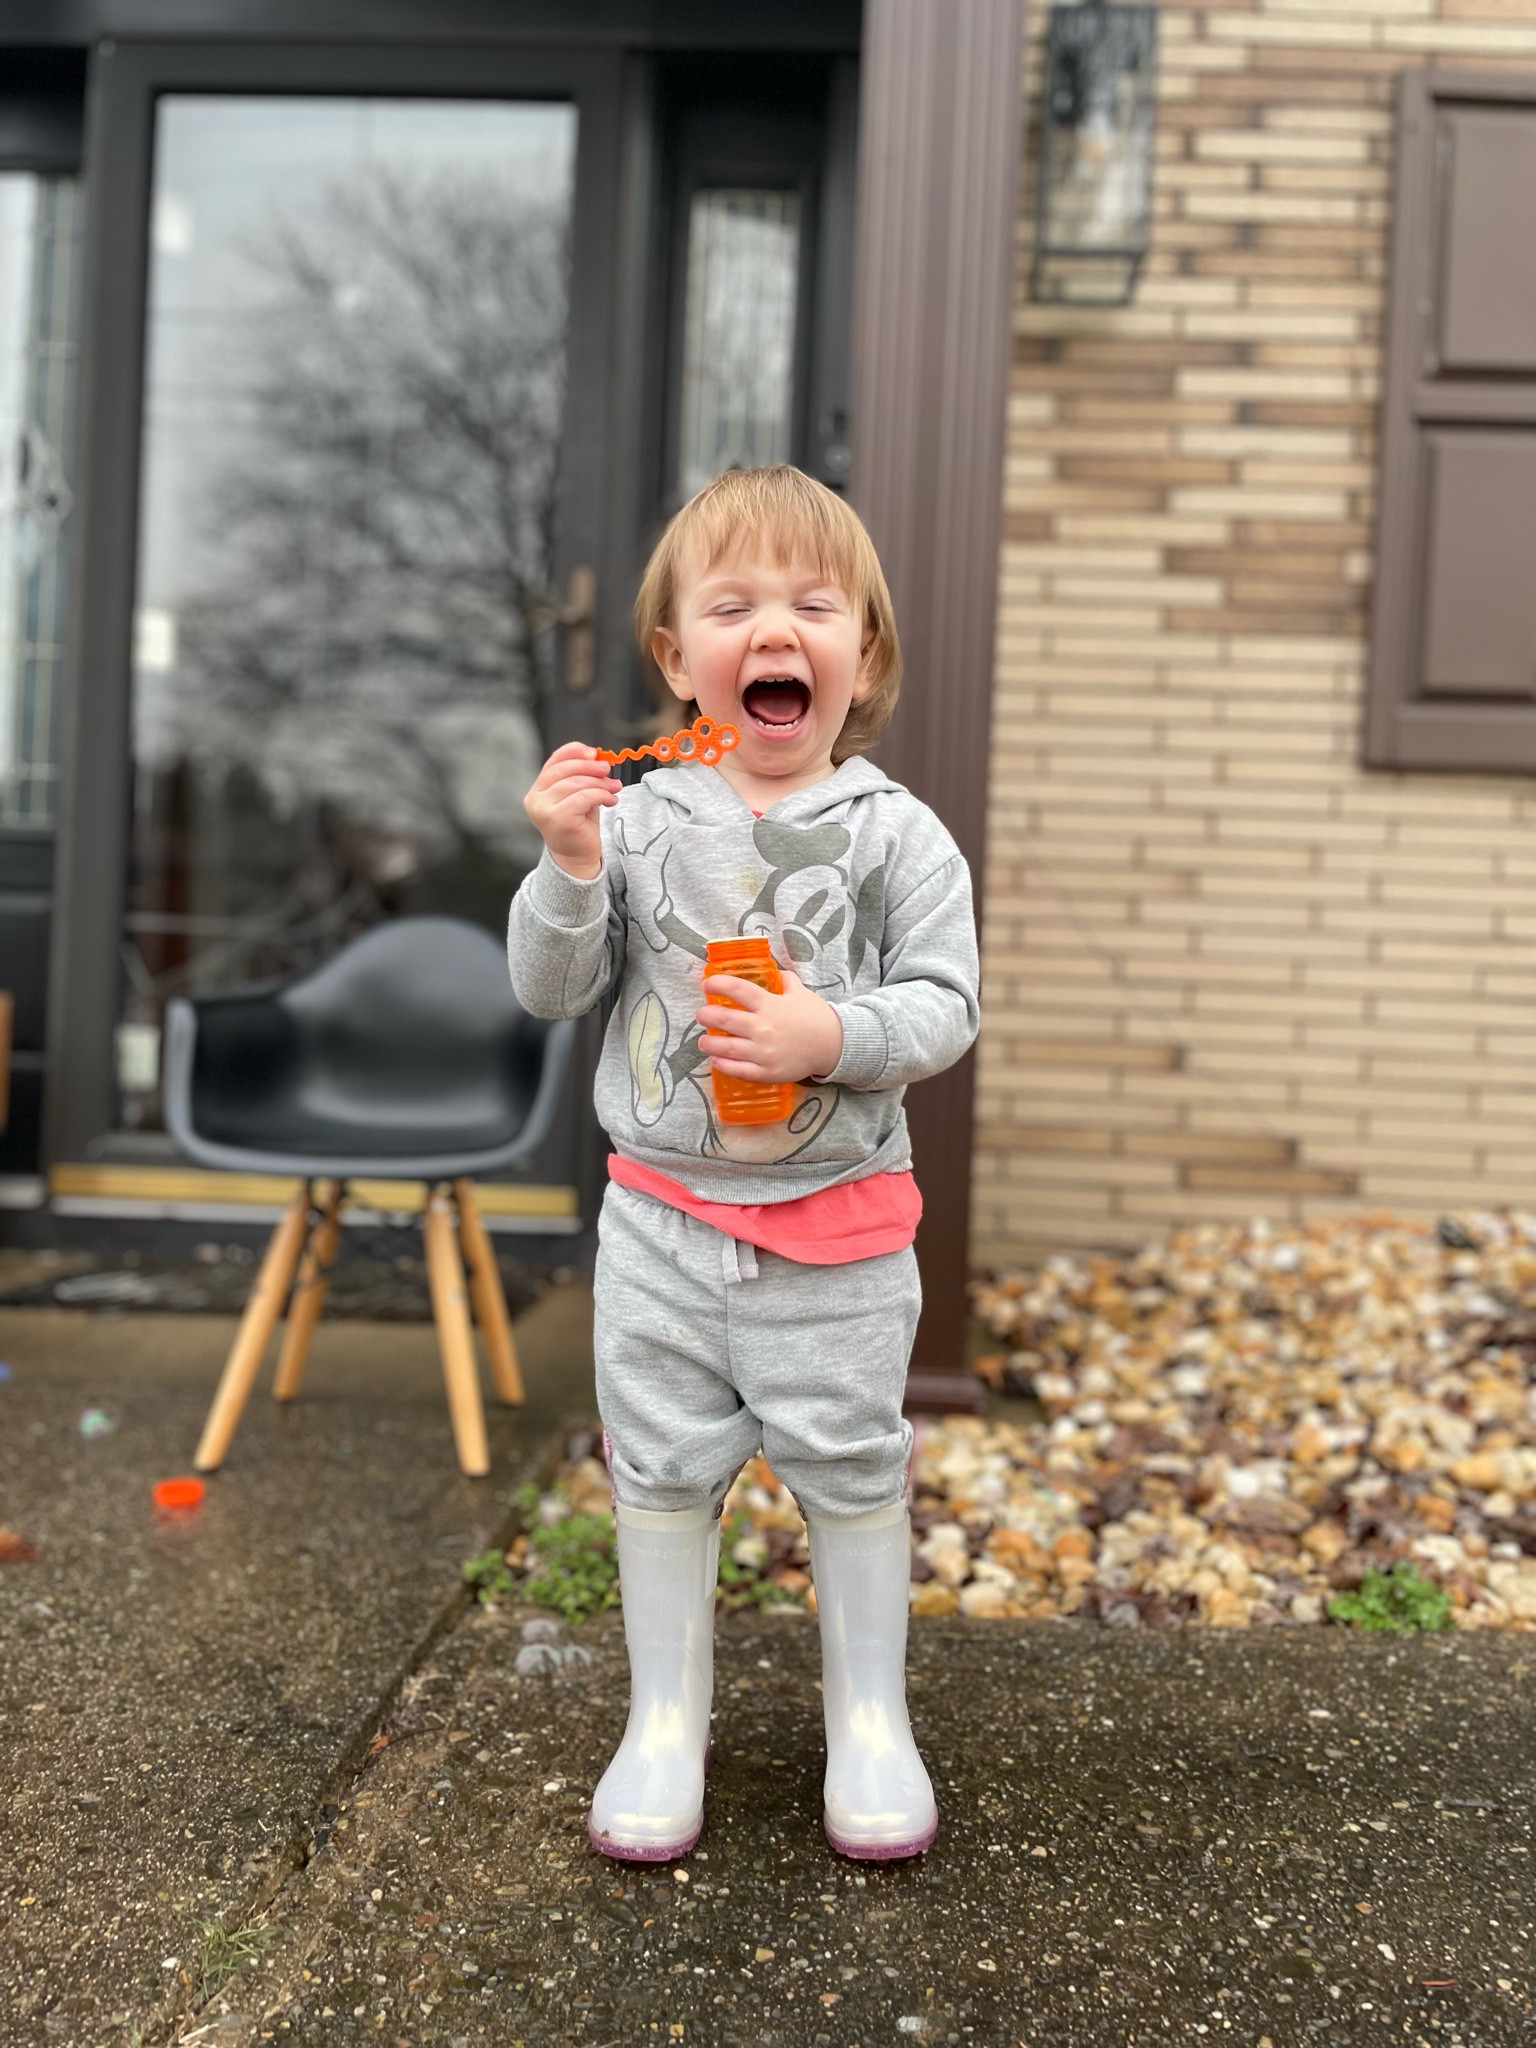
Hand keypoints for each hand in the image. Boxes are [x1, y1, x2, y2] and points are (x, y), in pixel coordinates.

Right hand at [523, 742, 619, 878]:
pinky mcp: (558, 819)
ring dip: (600, 783)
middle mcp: (535, 799)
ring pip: (576, 783)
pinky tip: (611, 800)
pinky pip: (583, 797)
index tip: (594, 752)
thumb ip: (582, 777)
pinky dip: (601, 795)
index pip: (554, 762)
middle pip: (564, 770)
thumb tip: (597, 757)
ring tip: (614, 788)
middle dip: (590, 766)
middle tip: (607, 769)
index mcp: (537, 790)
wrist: (578, 857)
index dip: (574, 752)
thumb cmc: (579, 825)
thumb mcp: (578, 795)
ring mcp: (544, 810)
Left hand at [696, 967, 843, 1083]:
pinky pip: (739, 1070)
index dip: (718, 984)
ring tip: (702, 1041)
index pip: (737, 989)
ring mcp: (764, 1052)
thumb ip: (786, 980)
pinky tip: (716, 1061)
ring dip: (709, 1043)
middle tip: (701, 1015)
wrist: (833, 1045)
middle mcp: (763, 1027)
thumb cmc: (815, 1017)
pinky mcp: (767, 1071)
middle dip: (706, 1015)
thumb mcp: (801, 993)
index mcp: (770, 1005)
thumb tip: (776, 970)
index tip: (707, 984)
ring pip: (727, 1047)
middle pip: (725, 1019)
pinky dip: (723, 1065)